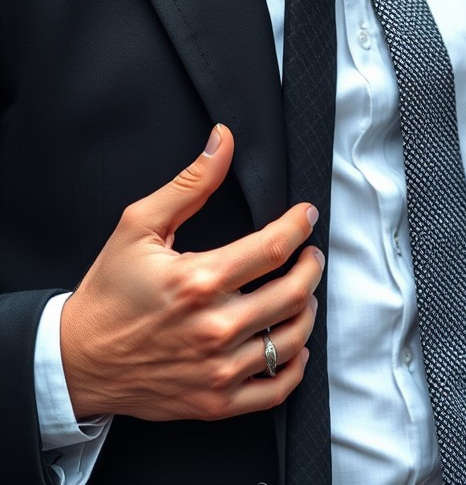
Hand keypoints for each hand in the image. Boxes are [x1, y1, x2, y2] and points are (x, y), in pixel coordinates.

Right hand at [60, 124, 323, 421]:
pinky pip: (276, 389)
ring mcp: (217, 370)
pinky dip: (295, 365)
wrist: (78, 359)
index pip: (275, 248)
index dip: (300, 226)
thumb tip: (223, 140)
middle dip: (311, 266)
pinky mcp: (215, 401)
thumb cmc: (110, 290)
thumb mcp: (140, 225)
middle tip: (310, 254)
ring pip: (292, 340)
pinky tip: (291, 344)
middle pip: (294, 293)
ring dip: (307, 310)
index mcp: (198, 280)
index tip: (306, 216)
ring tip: (302, 293)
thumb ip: (191, 183)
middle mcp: (214, 327)